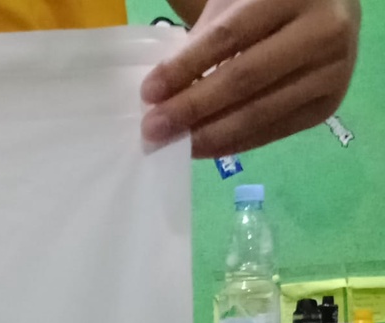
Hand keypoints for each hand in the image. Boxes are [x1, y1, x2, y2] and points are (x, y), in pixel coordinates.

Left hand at [140, 0, 360, 157]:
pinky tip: (202, 149)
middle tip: (153, 130)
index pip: (229, 36)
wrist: (333, 9)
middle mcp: (323, 29)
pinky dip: (232, 144)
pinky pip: (272, 132)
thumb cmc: (270, 2)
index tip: (149, 93)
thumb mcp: (237, 1)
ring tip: (172, 144)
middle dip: (192, 108)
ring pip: (259, 112)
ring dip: (208, 134)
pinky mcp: (329, 104)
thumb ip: (206, 38)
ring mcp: (333, 70)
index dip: (186, 66)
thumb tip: (163, 96)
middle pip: (244, 78)